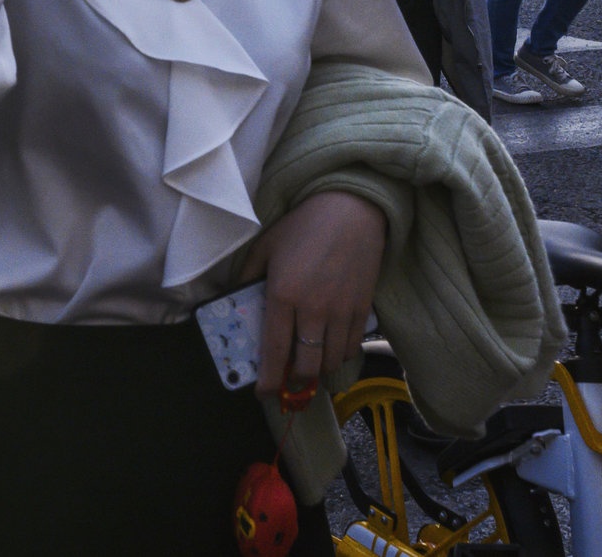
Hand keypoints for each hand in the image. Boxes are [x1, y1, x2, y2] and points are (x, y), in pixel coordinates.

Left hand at [238, 190, 385, 394]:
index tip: (263, 393)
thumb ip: (248, 276)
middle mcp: (313, 310)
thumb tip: (237, 300)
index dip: (268, 379)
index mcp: (283, 295)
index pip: (274, 350)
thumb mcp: (264, 246)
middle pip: (307, 366)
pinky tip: (331, 350)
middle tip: (289, 384)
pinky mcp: (364, 309)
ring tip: (309, 368)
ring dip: (319, 372)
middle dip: (296, 383)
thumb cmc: (303, 225)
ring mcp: (342, 312)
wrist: (351, 209)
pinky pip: (353, 347)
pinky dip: (340, 356)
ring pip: (331, 361)